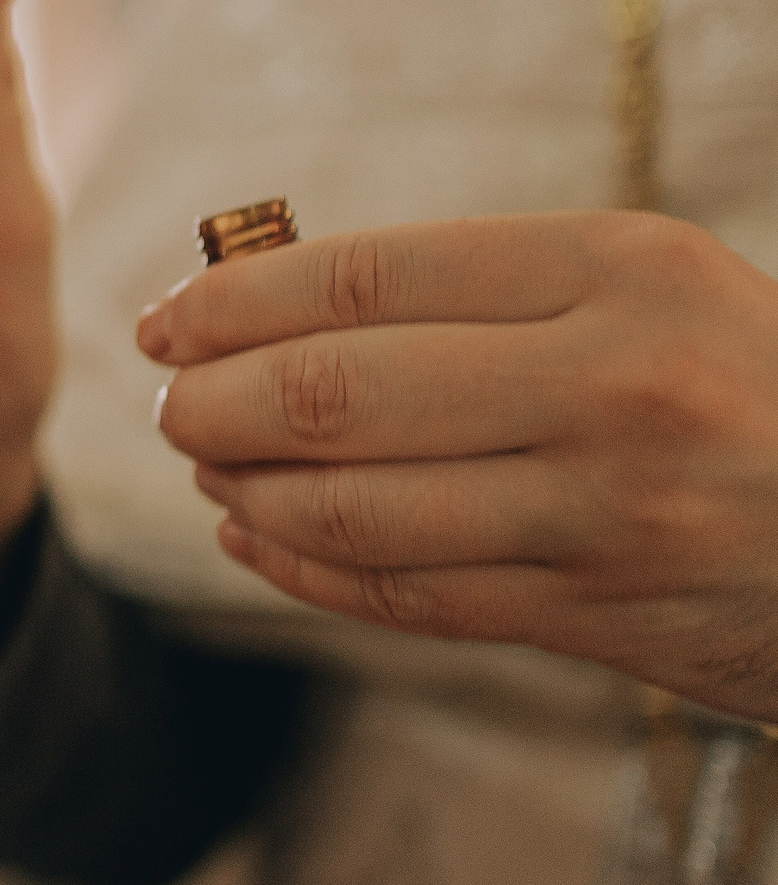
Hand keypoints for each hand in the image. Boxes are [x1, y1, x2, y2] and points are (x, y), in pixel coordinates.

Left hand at [143, 211, 777, 721]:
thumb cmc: (744, 384)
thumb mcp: (645, 290)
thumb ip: (479, 295)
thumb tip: (259, 301)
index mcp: (622, 267)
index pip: (362, 277)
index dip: (233, 302)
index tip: (165, 322)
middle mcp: (614, 384)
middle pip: (334, 393)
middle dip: (214, 401)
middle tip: (170, 403)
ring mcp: (605, 512)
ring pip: (351, 506)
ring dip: (245, 487)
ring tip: (207, 463)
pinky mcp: (597, 617)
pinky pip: (401, 593)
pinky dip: (300, 564)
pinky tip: (253, 534)